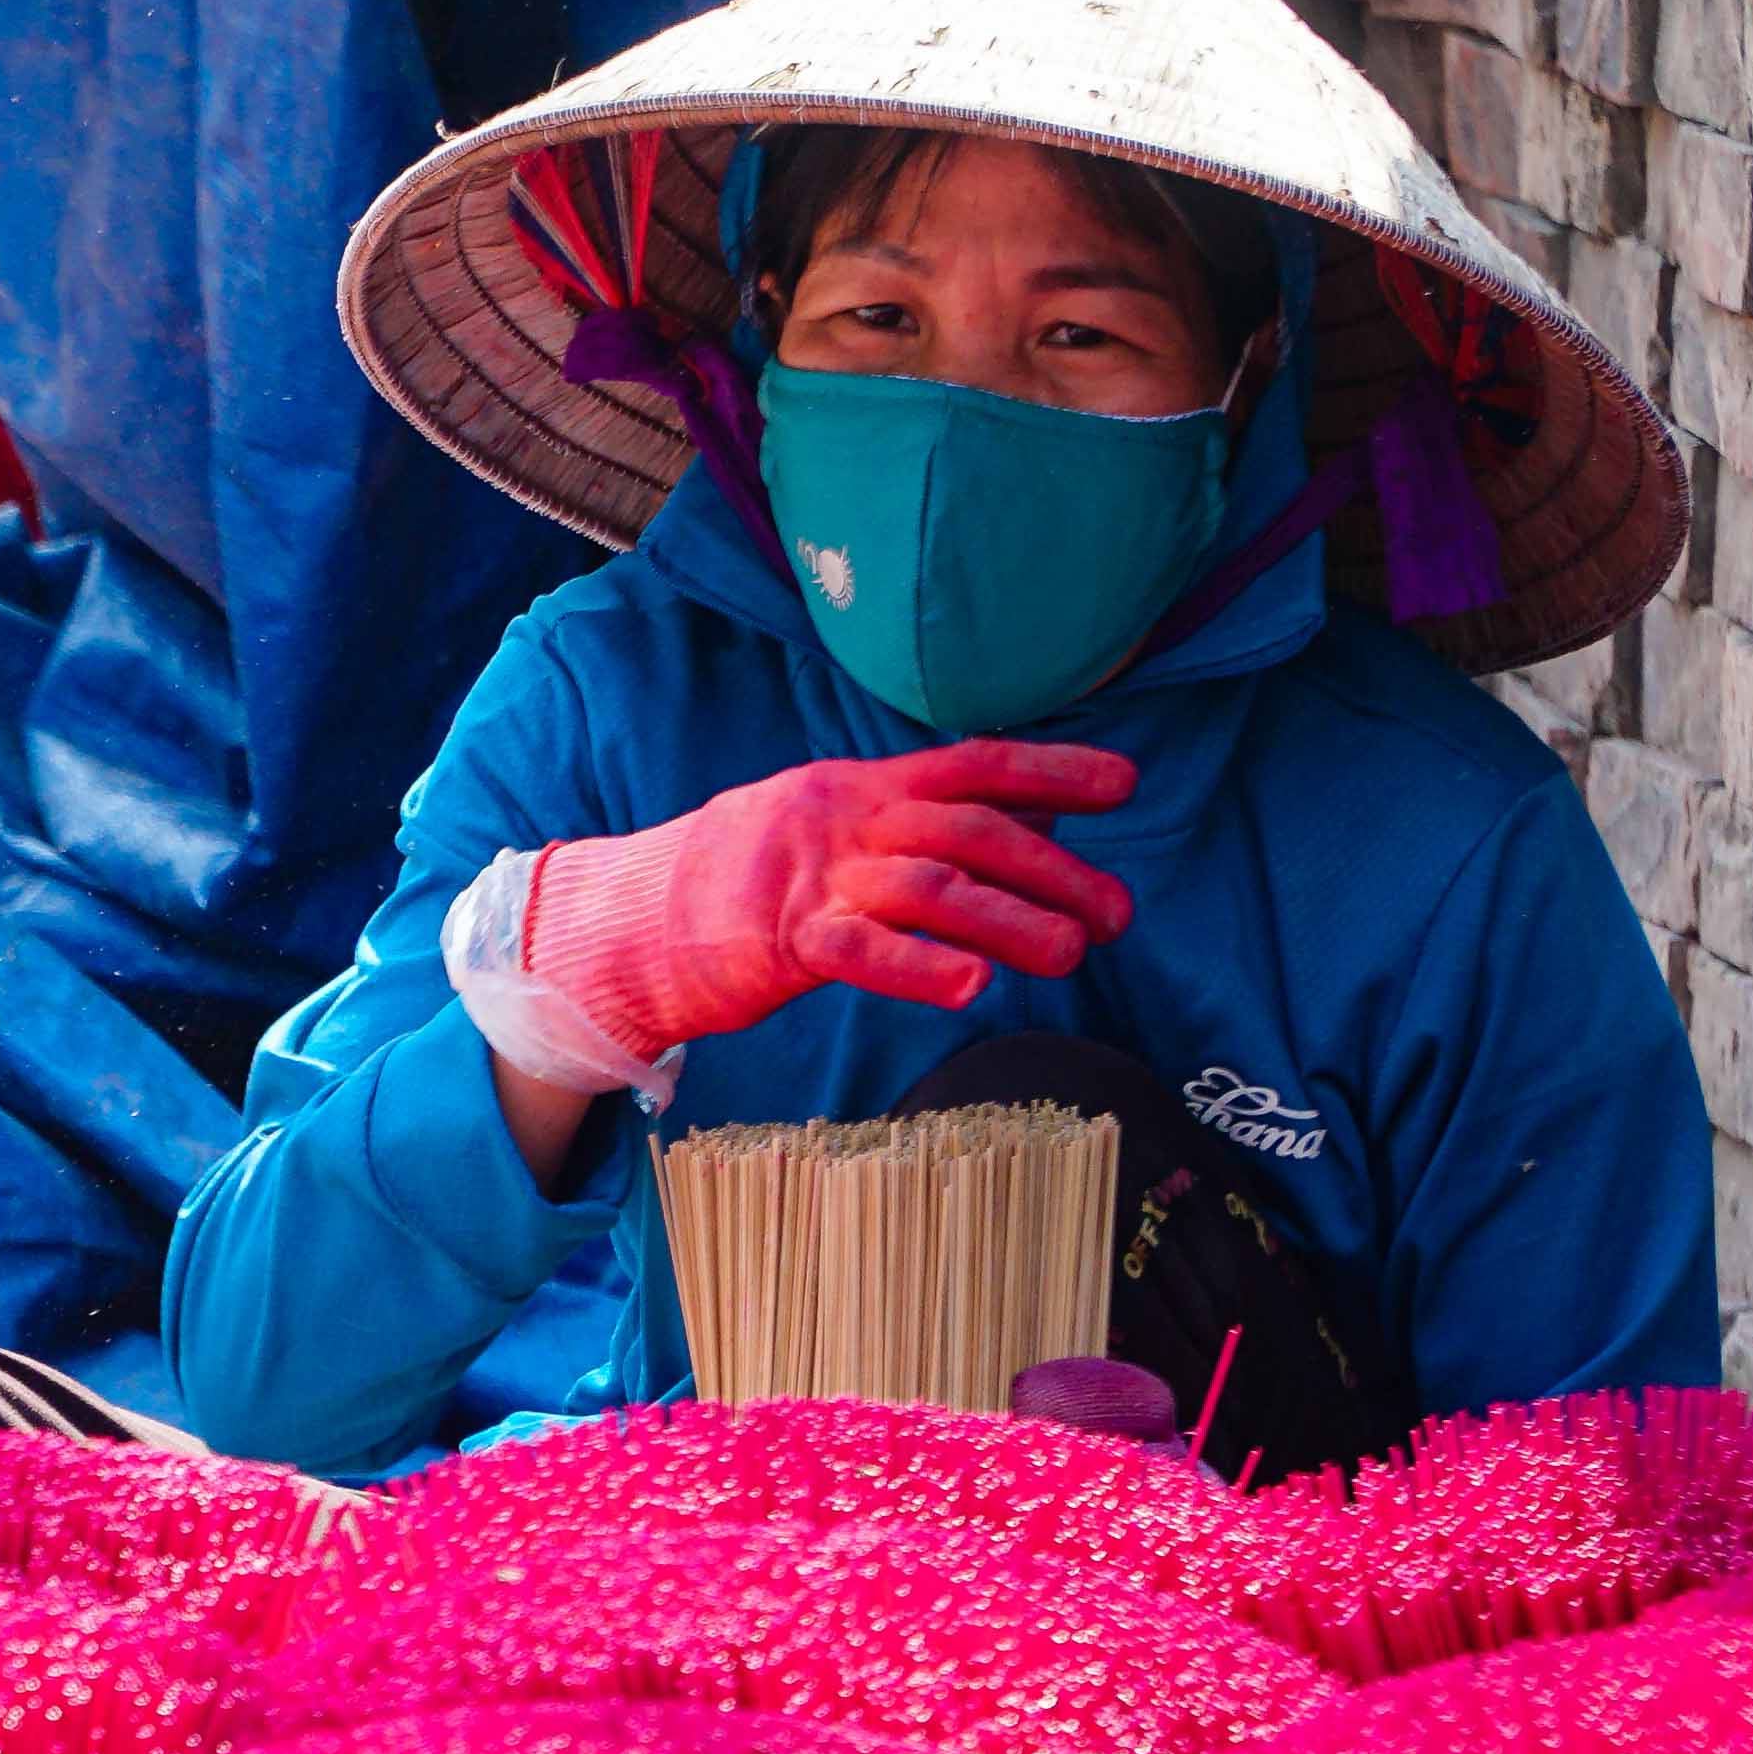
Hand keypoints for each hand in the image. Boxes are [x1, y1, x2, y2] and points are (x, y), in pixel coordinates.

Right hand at [521, 743, 1138, 1060]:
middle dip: (1053, 869)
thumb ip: (928, 820)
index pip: (972, 765)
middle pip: (969, 831)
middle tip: (1116, 914)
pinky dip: (920, 968)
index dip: (1052, 770)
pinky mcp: (779, 938)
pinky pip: (860, 950)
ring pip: (931, 887)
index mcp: (861, 786)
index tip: (1123, 784)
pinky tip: (972, 988)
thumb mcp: (840, 828)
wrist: (629, 921)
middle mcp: (845, 819)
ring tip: (1070, 955)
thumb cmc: (745, 881)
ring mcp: (811, 875)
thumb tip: (1034, 807)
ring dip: (1011, 920)